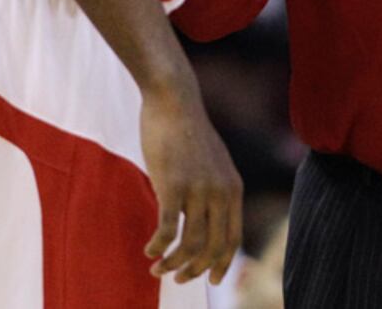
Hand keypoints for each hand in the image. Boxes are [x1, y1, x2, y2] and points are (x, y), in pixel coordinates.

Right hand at [140, 75, 242, 284]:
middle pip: (213, 248)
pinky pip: (167, 230)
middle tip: (177, 278)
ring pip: (190, 244)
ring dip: (172, 263)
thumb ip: (213, 190)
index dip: (222, 264)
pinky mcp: (173, 185)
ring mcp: (198, 189)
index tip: (211, 281)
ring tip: (157, 268)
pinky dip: (158, 247)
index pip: (233, 239)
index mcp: (233, 188)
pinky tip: (148, 250)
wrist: (174, 101)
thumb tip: (206, 218)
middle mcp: (220, 192)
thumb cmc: (187, 132)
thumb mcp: (212, 163)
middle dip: (195, 270)